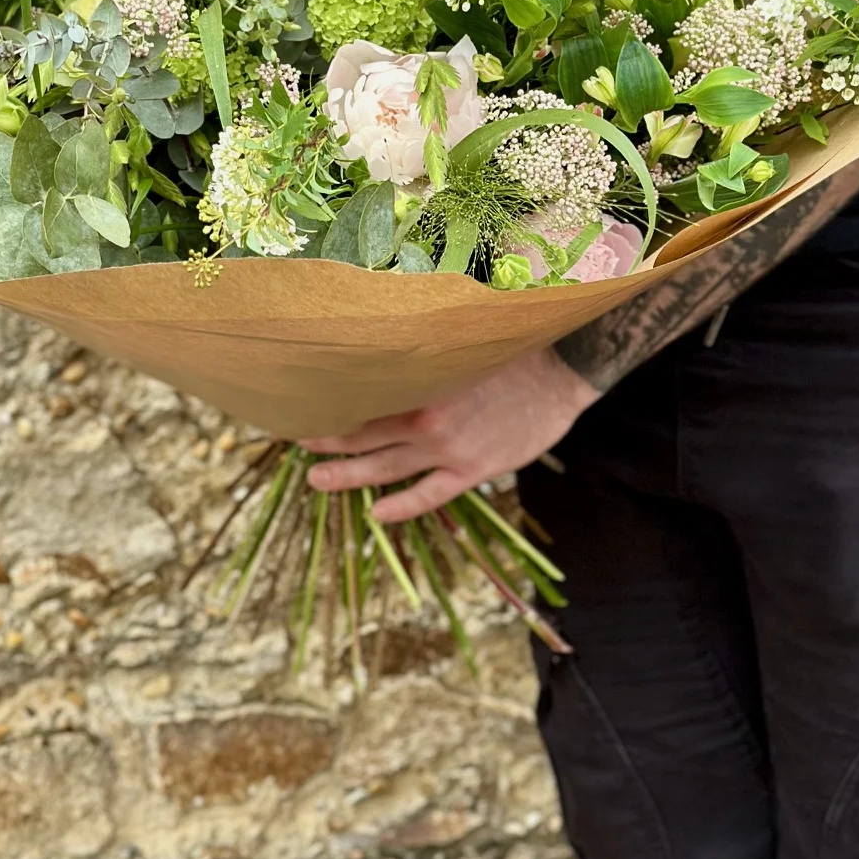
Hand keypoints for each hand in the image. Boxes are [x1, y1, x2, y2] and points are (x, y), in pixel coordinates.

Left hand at [301, 345, 599, 523]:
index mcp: (421, 380)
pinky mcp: (473, 469)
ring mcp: (449, 448)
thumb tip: (386, 349)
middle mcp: (427, 417)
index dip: (333, 403)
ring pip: (386, 468)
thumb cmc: (510, 350)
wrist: (561, 371)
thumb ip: (424, 356)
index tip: (306, 403)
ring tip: (317, 480)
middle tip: (297, 443)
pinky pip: (429, 495)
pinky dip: (402, 507)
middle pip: (364, 435)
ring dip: (349, 476)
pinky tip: (378, 514)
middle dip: (328, 441)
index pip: (363, 396)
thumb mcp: (459, 344)